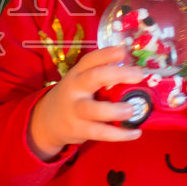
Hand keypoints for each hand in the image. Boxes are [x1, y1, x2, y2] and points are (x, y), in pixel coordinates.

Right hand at [28, 46, 149, 159]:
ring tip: (131, 110)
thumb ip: (102, 76)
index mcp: (77, 73)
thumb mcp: (80, 82)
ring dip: (115, 110)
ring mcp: (75, 110)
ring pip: (93, 109)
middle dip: (117, 74)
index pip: (90, 59)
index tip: (123, 51)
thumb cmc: (74, 97)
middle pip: (93, 77)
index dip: (107, 54)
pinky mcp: (79, 129)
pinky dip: (120, 134)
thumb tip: (135, 72)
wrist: (48, 121)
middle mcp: (75, 89)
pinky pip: (100, 132)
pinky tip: (136, 132)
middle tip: (138, 75)